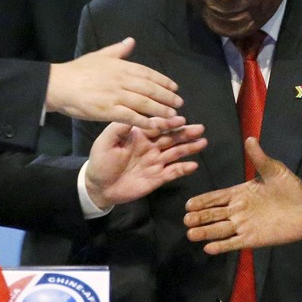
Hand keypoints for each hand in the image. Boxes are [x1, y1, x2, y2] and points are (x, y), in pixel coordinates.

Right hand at [48, 38, 183, 131]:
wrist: (59, 85)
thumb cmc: (78, 70)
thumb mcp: (99, 55)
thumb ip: (118, 50)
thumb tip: (131, 41)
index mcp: (121, 66)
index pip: (148, 73)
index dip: (163, 81)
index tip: (175, 87)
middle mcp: (121, 80)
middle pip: (150, 89)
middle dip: (167, 96)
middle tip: (179, 103)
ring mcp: (116, 95)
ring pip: (144, 103)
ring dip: (161, 109)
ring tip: (173, 115)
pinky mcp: (108, 110)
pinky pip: (131, 117)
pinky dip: (145, 121)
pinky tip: (155, 125)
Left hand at [84, 121, 206, 209]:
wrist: (99, 187)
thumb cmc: (101, 161)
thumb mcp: (106, 141)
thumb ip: (119, 128)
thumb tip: (135, 115)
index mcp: (140, 135)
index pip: (158, 126)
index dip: (169, 122)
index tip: (181, 119)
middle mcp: (151, 146)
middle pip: (172, 137)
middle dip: (186, 132)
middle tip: (200, 128)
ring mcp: (155, 162)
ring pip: (176, 152)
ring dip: (190, 148)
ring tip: (203, 142)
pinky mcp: (157, 177)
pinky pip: (173, 172)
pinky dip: (183, 169)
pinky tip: (194, 165)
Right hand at [184, 138, 301, 252]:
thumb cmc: (291, 188)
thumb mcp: (275, 170)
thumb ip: (260, 158)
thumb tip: (250, 139)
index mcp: (241, 193)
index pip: (217, 197)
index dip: (203, 201)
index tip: (188, 205)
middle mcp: (239, 210)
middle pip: (214, 214)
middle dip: (200, 217)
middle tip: (186, 219)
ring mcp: (245, 225)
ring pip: (220, 229)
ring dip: (206, 232)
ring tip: (191, 234)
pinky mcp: (253, 239)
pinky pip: (234, 243)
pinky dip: (221, 246)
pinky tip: (208, 248)